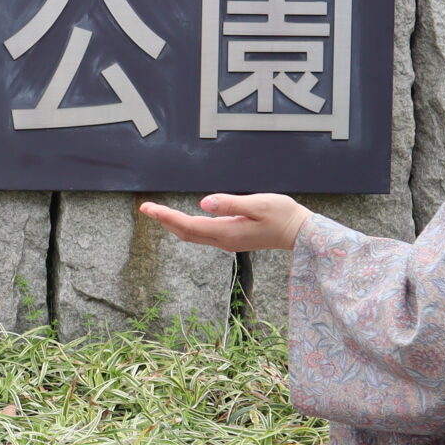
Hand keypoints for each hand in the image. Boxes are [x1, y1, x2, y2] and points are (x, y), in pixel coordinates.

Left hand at [138, 192, 310, 252]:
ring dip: (173, 224)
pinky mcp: (232, 238)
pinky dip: (186, 226)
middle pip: (185, 233)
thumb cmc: (283, 215)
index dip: (166, 217)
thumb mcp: (258, 204)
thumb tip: (204, 202)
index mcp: (226, 232)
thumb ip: (231, 204)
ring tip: (157, 212)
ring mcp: (227, 241)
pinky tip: (182, 220)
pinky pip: (202, 234)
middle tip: (145, 208)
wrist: (299, 233)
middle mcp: (223, 240)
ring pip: (192, 235)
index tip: (148, 208)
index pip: (188, 225)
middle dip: (164, 220)